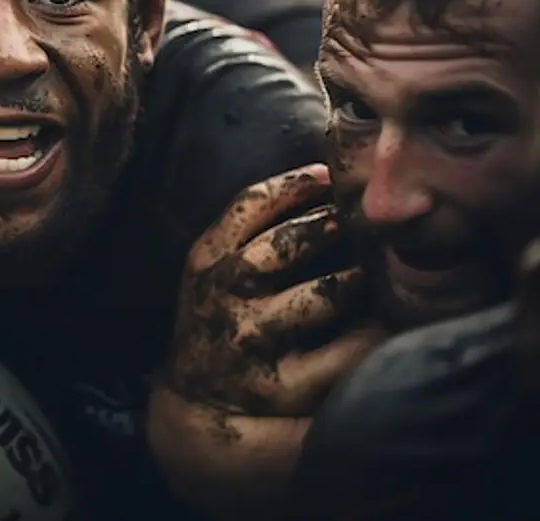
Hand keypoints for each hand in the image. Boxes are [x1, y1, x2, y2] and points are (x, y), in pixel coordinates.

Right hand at [167, 164, 382, 416]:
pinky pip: (343, 354)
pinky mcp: (282, 386)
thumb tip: (325, 175)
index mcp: (207, 257)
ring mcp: (253, 340)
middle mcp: (226, 294)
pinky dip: (371, 335)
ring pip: (321, 297)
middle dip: (332, 227)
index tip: (333, 177)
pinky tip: (386, 323)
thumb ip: (251, 226)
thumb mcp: (210, 267)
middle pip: (286, 245)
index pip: (252, 203)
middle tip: (365, 224)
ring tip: (379, 273)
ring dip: (358, 280)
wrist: (193, 404)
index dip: (299, 183)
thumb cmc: (216, 318)